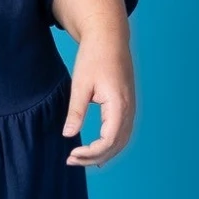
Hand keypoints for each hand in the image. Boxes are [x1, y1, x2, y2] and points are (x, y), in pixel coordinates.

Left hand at [61, 37, 135, 168]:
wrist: (109, 39)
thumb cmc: (93, 58)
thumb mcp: (80, 84)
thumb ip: (76, 112)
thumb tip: (68, 135)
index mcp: (118, 104)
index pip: (108, 140)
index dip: (90, 152)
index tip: (71, 153)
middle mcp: (128, 109)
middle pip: (116, 145)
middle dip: (94, 157)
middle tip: (71, 160)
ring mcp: (130, 108)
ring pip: (121, 141)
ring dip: (103, 153)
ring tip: (81, 159)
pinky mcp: (127, 106)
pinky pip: (123, 133)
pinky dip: (111, 145)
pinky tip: (97, 151)